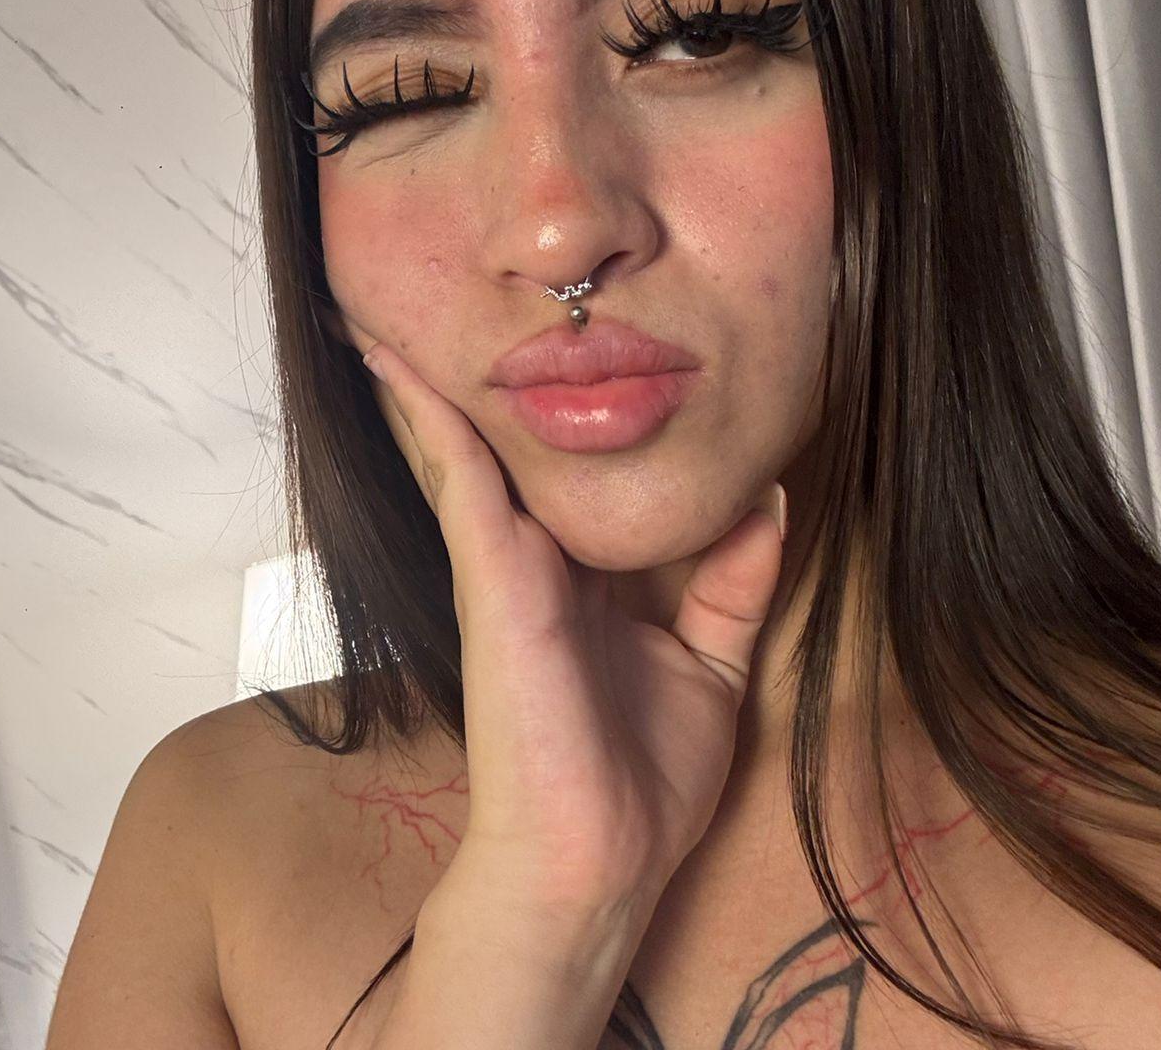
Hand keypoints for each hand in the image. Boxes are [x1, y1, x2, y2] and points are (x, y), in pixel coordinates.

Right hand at [360, 341, 788, 916]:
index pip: (569, 480)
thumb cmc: (639, 782)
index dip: (563, 416)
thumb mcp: (710, 664)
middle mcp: (537, 562)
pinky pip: (455, 473)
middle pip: (507, 451)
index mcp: (585, 581)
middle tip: (466, 296)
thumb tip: (771, 498)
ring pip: (466, 447)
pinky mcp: (489, 576)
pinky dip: (426, 413)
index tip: (573, 342)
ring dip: (434, 377)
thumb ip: (734, 580)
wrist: (593, 864)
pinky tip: (393, 357)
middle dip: (485, 380)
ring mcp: (505, 566)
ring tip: (390, 303)